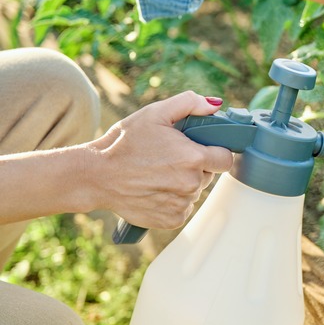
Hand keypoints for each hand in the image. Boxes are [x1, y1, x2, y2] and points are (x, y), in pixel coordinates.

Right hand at [87, 92, 233, 228]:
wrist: (96, 176)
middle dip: (196, 166)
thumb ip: (189, 103)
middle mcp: (191, 184)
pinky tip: (154, 190)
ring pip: (195, 191)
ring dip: (183, 184)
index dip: (215, 152)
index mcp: (193, 157)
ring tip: (158, 174)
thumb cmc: (124, 143)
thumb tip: (215, 104)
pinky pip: (183, 208)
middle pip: (208, 175)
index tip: (201, 149)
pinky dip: (173, 201)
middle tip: (170, 159)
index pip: (226, 159)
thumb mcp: (154, 113)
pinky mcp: (173, 220)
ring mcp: (182, 204)